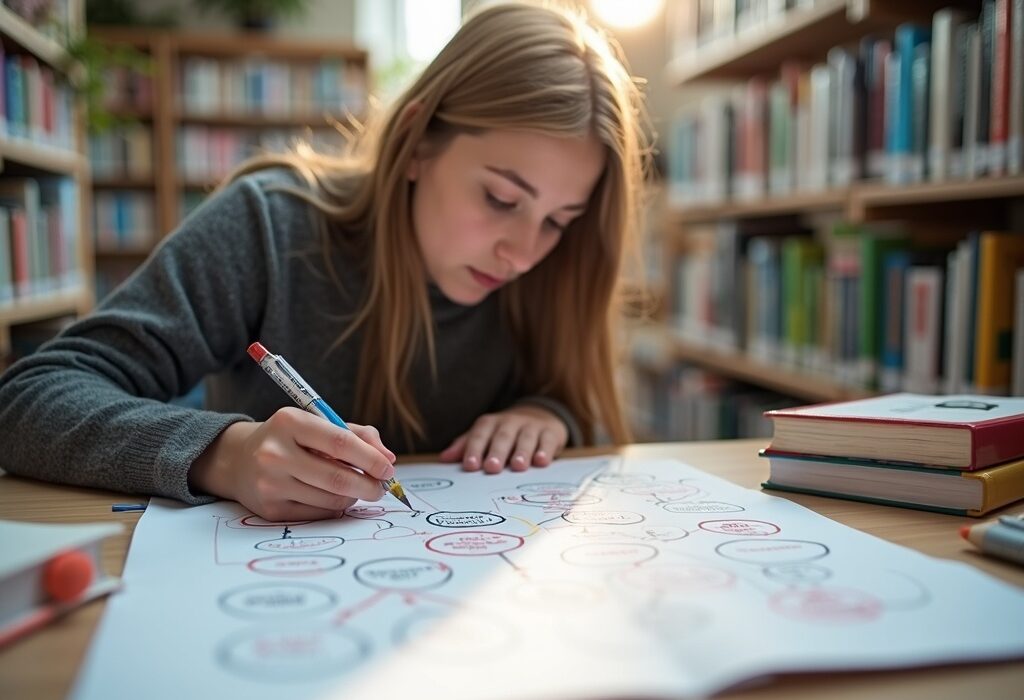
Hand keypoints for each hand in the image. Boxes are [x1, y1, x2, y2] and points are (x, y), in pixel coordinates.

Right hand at [189, 407, 395, 520]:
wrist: (238, 459)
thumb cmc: (290, 439)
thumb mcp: (318, 424)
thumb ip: (358, 435)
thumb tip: (388, 459)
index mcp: (290, 422)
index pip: (340, 443)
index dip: (371, 458)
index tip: (388, 468)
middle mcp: (275, 453)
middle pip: (337, 478)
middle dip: (369, 485)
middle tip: (381, 488)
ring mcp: (269, 483)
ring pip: (331, 500)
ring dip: (353, 497)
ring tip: (355, 488)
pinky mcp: (269, 509)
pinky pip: (317, 514)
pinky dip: (335, 508)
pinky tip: (334, 498)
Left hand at [439, 405, 567, 472]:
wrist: (540, 416)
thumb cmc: (506, 433)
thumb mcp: (485, 436)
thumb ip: (466, 446)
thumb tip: (443, 459)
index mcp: (491, 423)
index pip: (480, 434)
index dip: (474, 449)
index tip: (470, 466)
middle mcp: (511, 422)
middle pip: (503, 436)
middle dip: (497, 452)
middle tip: (492, 468)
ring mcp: (532, 426)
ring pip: (526, 438)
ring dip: (522, 452)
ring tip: (518, 467)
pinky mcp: (550, 433)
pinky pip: (547, 441)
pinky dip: (545, 451)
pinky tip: (541, 462)